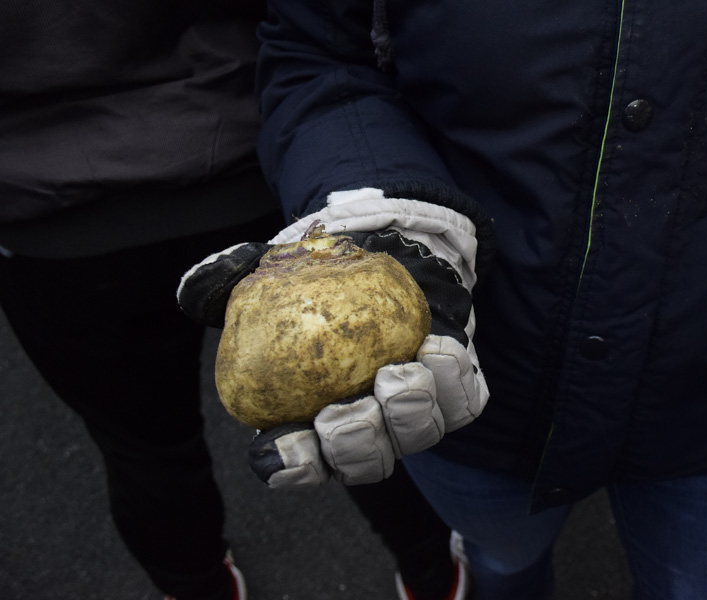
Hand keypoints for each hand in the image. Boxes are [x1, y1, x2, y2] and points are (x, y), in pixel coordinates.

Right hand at [179, 191, 488, 486]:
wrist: (380, 253)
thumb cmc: (312, 277)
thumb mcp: (264, 271)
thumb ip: (224, 279)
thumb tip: (194, 289)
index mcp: (307, 422)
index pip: (293, 463)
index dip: (289, 466)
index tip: (288, 443)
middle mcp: (364, 429)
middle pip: (362, 463)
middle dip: (356, 449)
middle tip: (351, 412)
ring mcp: (411, 413)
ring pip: (417, 436)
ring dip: (409, 414)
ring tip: (399, 374)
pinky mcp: (453, 388)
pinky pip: (462, 401)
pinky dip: (453, 381)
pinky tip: (439, 348)